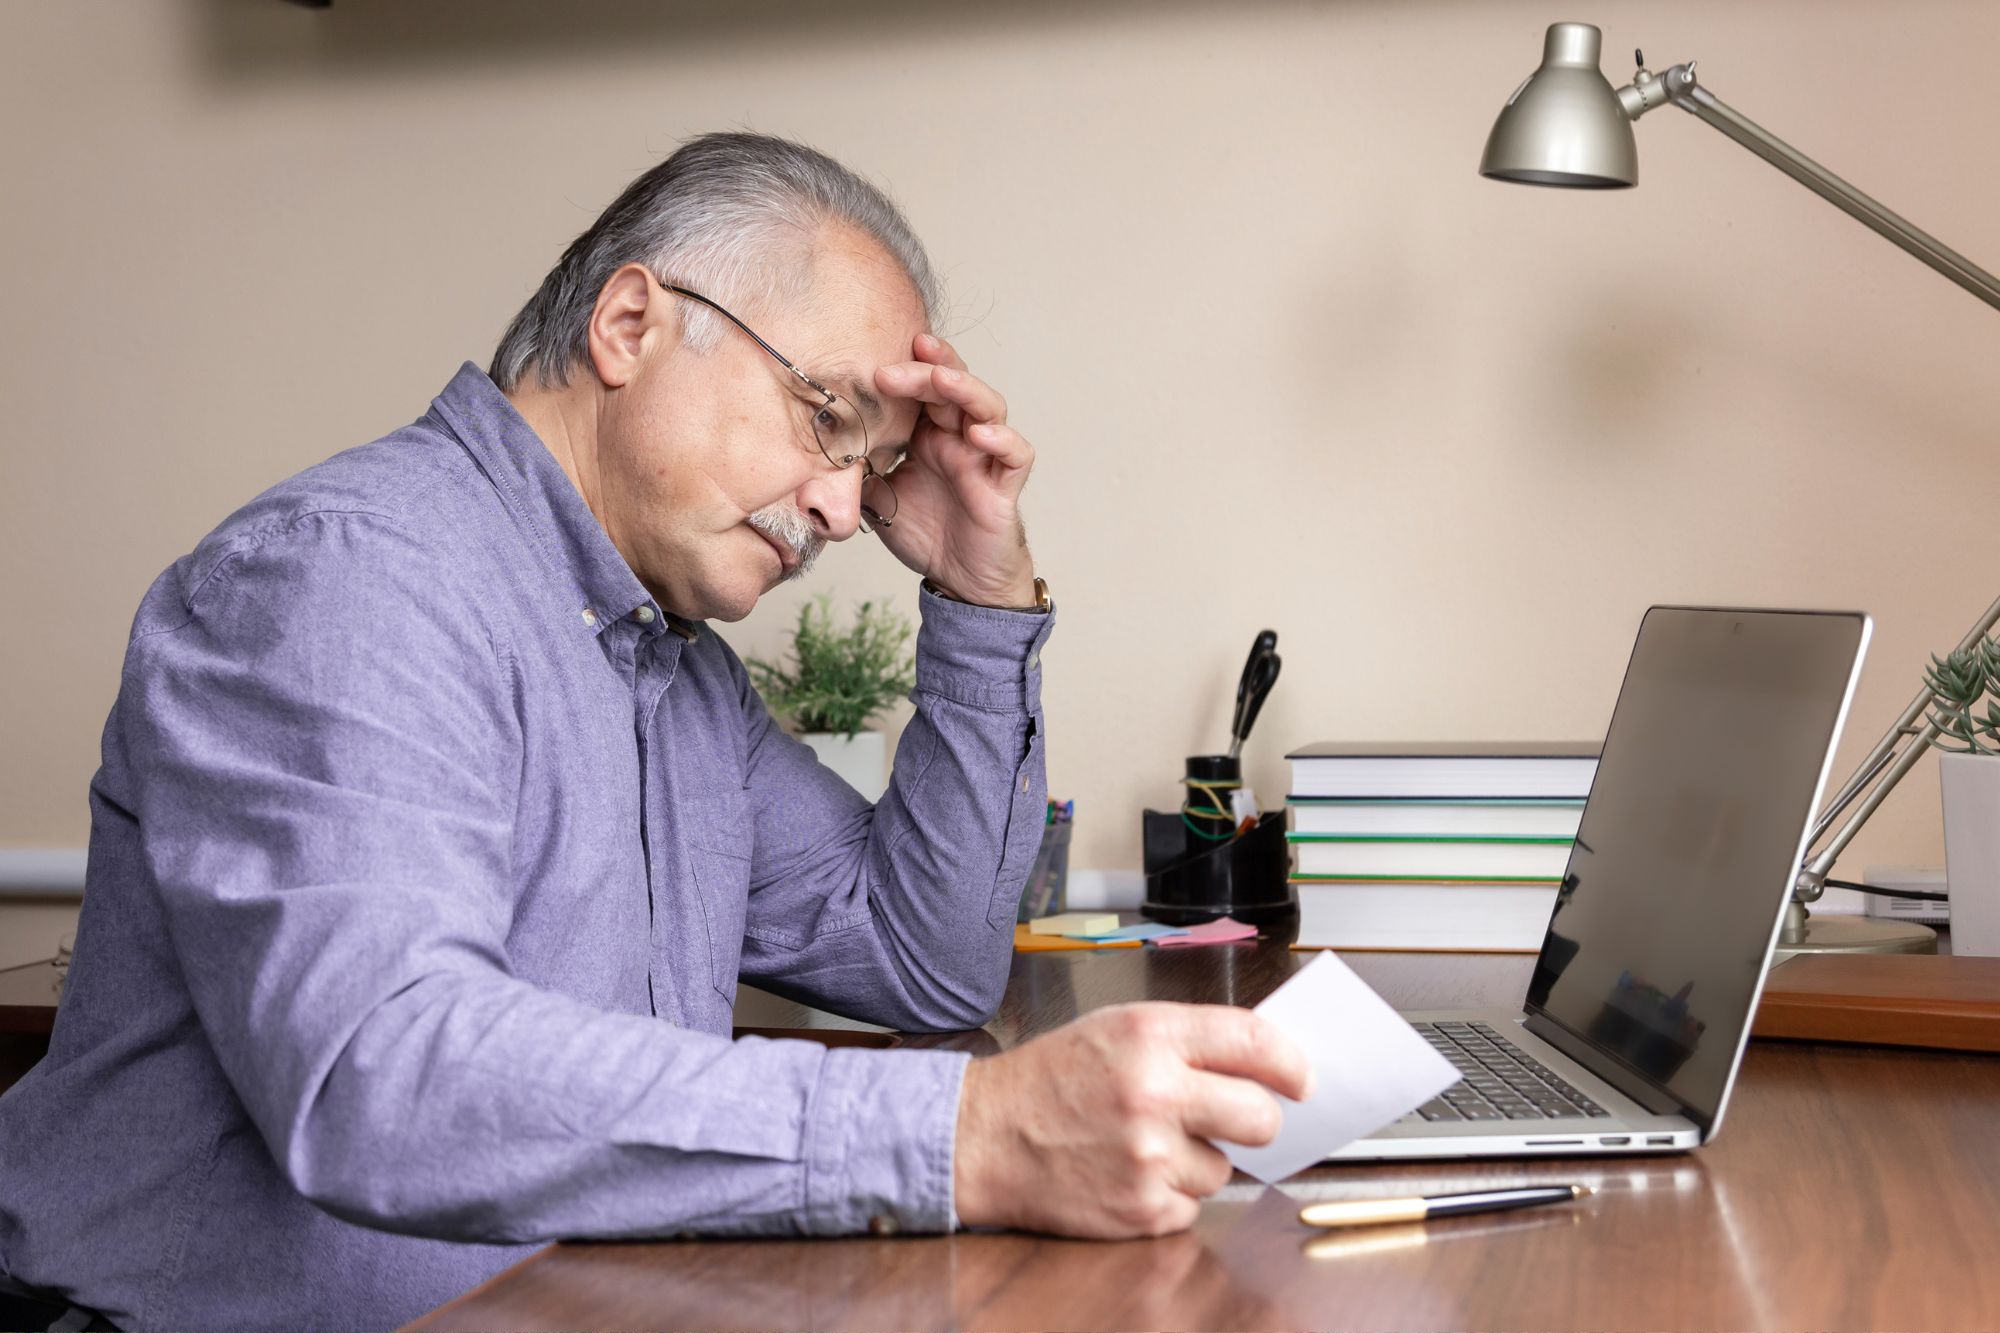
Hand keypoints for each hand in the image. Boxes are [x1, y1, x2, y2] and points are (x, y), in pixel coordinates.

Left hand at [872, 333, 1036, 607]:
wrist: (959, 580)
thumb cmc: (925, 532)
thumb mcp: (875, 499)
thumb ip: (853, 473)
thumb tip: (808, 456)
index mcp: (927, 434)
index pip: (921, 387)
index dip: (905, 368)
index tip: (872, 358)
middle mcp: (958, 436)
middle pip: (952, 386)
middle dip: (926, 370)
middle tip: (891, 369)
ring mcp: (985, 457)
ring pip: (988, 407)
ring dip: (966, 388)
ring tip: (941, 379)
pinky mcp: (1005, 484)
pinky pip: (1016, 454)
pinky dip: (1004, 440)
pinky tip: (980, 434)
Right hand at [952, 1002, 1312, 1236]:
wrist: (983, 1136)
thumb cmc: (1051, 1079)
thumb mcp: (1116, 1029)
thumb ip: (1188, 1040)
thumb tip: (1265, 1062)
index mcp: (1150, 1036)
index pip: (1255, 1044)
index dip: (1291, 1064)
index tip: (1302, 1078)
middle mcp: (1153, 1093)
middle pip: (1260, 1118)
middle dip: (1256, 1120)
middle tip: (1233, 1119)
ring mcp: (1148, 1156)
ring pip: (1224, 1168)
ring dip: (1199, 1160)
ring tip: (1148, 1143)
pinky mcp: (1140, 1207)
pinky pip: (1191, 1204)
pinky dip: (1170, 1193)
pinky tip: (1131, 1171)